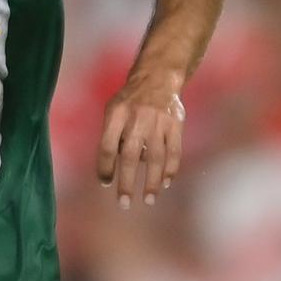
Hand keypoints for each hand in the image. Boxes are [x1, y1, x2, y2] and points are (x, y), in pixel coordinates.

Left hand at [97, 72, 185, 207]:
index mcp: (116, 113)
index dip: (105, 167)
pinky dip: (171, 169)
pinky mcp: (176, 123)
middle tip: (124, 203)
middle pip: (129, 155)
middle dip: (126, 182)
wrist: (158, 77)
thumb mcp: (113, 109)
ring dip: (152, 181)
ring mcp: (159, 120)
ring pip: (154, 157)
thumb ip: (112, 135)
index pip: (107, 145)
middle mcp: (137, 116)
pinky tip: (166, 183)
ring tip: (149, 200)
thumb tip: (116, 168)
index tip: (105, 183)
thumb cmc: (130, 100)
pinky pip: (174, 151)